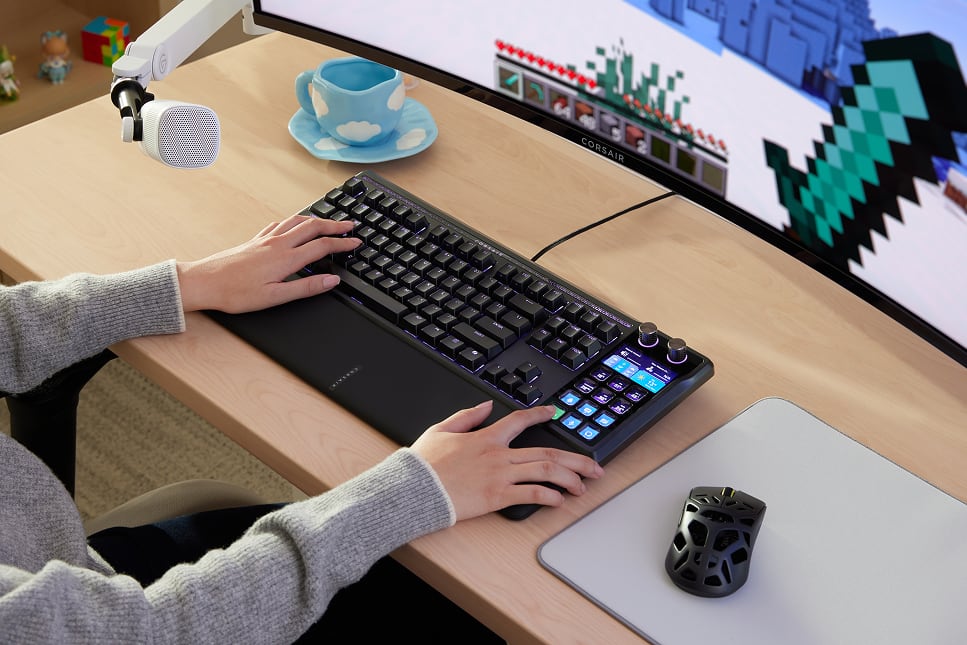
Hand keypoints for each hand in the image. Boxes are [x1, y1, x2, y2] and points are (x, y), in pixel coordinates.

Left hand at [176, 215, 360, 312]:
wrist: (204, 282)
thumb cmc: (235, 293)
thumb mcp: (275, 297)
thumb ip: (306, 288)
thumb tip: (331, 281)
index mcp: (285, 258)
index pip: (322, 246)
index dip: (342, 243)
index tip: (356, 242)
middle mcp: (277, 244)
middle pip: (312, 226)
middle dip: (334, 225)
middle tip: (350, 225)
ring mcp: (265, 239)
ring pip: (296, 221)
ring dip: (316, 219)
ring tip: (328, 221)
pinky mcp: (254, 240)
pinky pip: (280, 224)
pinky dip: (294, 221)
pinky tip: (293, 224)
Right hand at [411, 400, 603, 520]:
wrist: (414, 488)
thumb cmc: (423, 464)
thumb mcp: (441, 430)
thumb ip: (466, 416)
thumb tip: (484, 406)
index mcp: (485, 437)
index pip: (519, 420)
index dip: (540, 414)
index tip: (555, 412)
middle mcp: (498, 454)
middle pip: (547, 451)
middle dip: (576, 459)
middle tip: (594, 466)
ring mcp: (500, 475)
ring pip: (545, 471)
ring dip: (569, 478)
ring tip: (582, 486)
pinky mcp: (497, 496)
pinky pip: (531, 494)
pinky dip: (549, 497)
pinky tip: (559, 501)